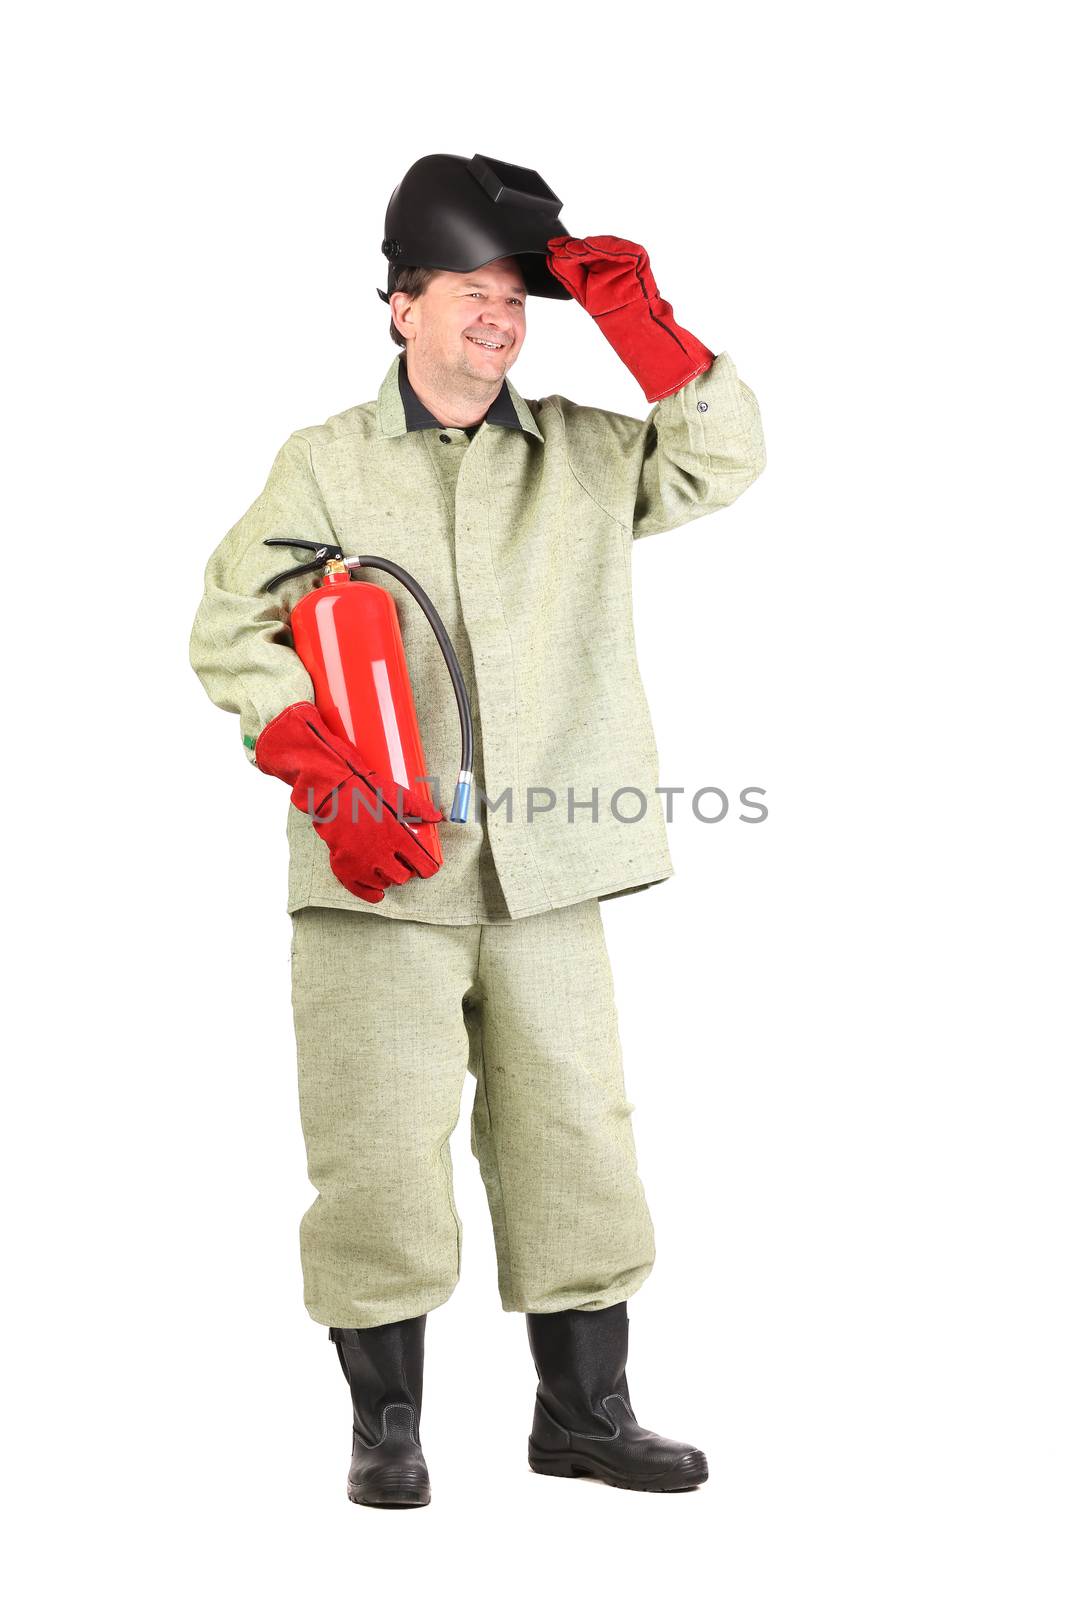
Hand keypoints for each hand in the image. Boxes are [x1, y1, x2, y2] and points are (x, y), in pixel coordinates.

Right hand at [254, 702, 443, 902]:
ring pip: (384, 884)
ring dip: (388, 878)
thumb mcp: (398, 795)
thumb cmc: (365, 791)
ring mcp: (361, 864)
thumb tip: (438, 817)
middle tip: (401, 861)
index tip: (426, 865)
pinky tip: (377, 890)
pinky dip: (371, 893)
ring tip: (385, 866)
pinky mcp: (344, 868)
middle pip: (403, 878)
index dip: (427, 867)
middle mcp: (381, 855)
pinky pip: (362, 891)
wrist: (332, 793)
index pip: (423, 866)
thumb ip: (420, 808)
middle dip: (405, 870)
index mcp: (398, 838)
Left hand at [546, 234, 713, 402]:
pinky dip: (604, 246)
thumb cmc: (612, 313)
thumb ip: (568, 274)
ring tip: (570, 248)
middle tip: (557, 247)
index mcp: (601, 266)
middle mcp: (613, 259)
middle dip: (573, 246)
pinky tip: (588, 246)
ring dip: (585, 245)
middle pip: (590, 247)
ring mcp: (626, 257)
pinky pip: (620, 248)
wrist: (633, 325)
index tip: (551, 246)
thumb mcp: (583, 292)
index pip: (581, 252)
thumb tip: (552, 258)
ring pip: (603, 245)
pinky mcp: (638, 257)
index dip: (566, 248)